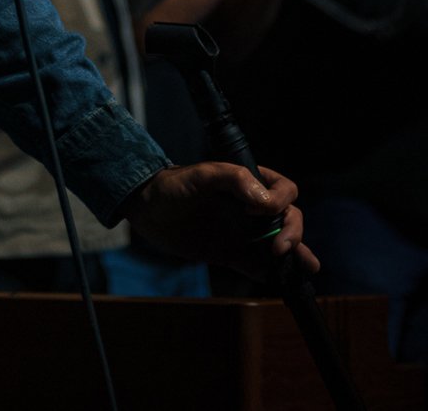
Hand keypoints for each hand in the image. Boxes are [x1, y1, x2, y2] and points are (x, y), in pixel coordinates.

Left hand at [123, 161, 318, 280]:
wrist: (147, 209)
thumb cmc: (173, 185)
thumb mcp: (201, 175)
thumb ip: (233, 179)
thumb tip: (264, 201)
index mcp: (248, 184)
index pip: (283, 190)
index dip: (280, 201)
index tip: (257, 211)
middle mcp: (251, 208)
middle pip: (289, 218)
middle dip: (293, 232)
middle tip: (279, 248)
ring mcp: (243, 232)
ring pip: (279, 243)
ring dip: (297, 254)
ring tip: (309, 267)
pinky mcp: (230, 253)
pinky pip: (257, 265)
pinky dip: (272, 273)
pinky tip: (283, 282)